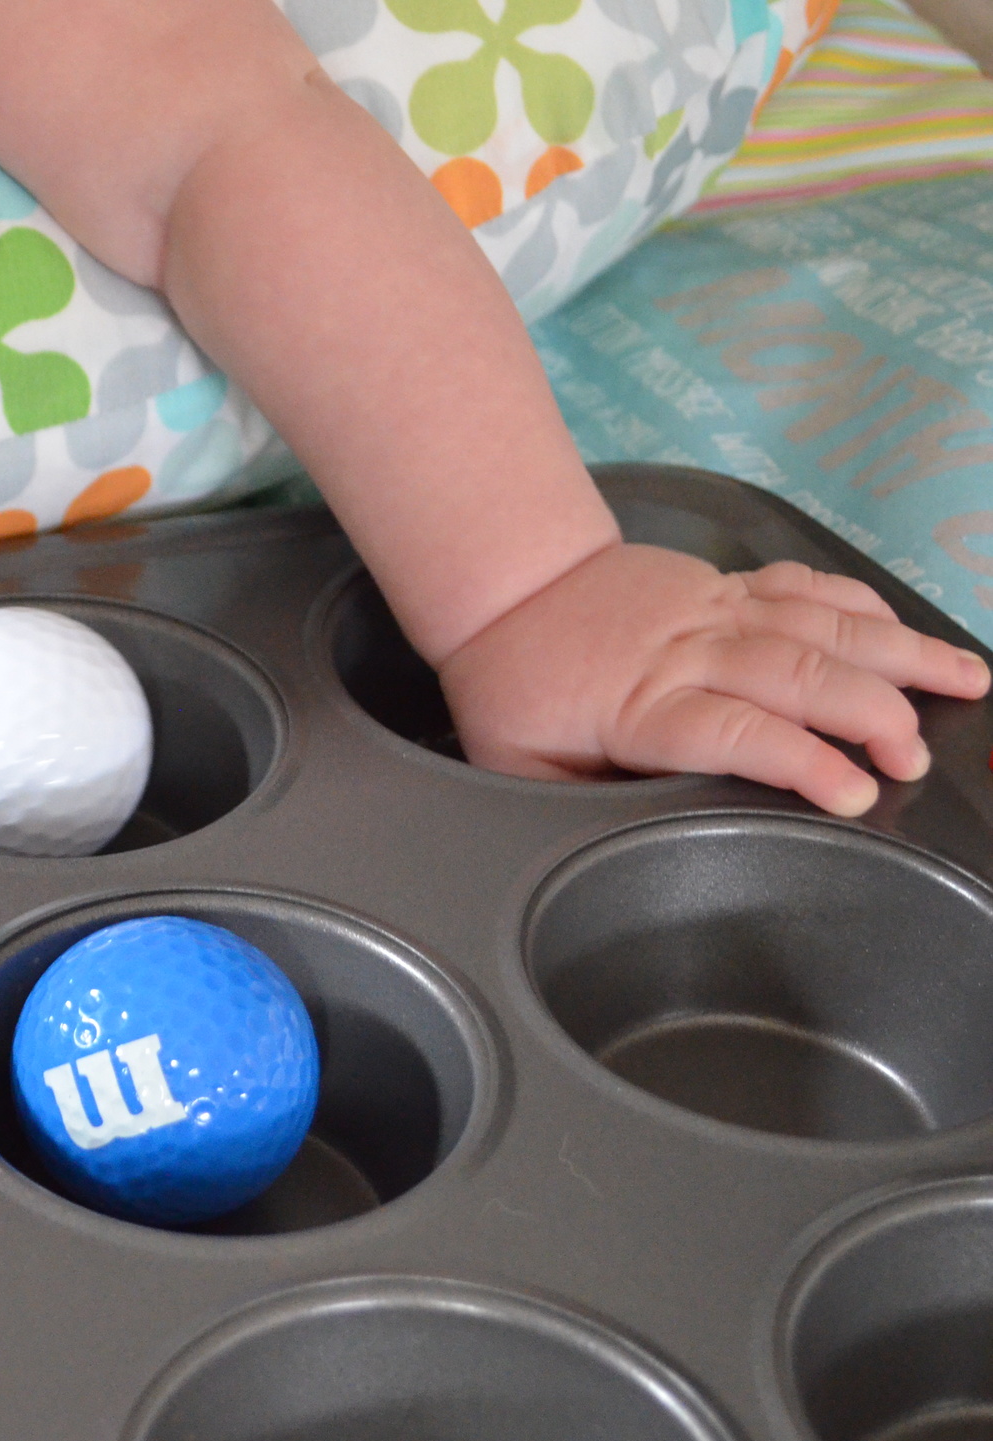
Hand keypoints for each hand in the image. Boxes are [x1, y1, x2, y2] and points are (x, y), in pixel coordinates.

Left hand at [437, 542, 991, 815]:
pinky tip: (904, 630)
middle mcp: (692, 650)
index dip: (803, 760)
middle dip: (871, 715)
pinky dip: (861, 604)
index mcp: (644, 704)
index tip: (856, 792)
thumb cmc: (515, 686)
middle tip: (917, 758)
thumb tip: (622, 844)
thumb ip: (577, 806)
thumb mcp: (518, 765)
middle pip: (799, 675)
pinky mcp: (727, 585)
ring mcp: (716, 610)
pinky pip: (806, 587)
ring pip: (821, 624)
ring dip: (899, 654)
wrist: (506, 585)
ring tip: (969, 680)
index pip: (737, 731)